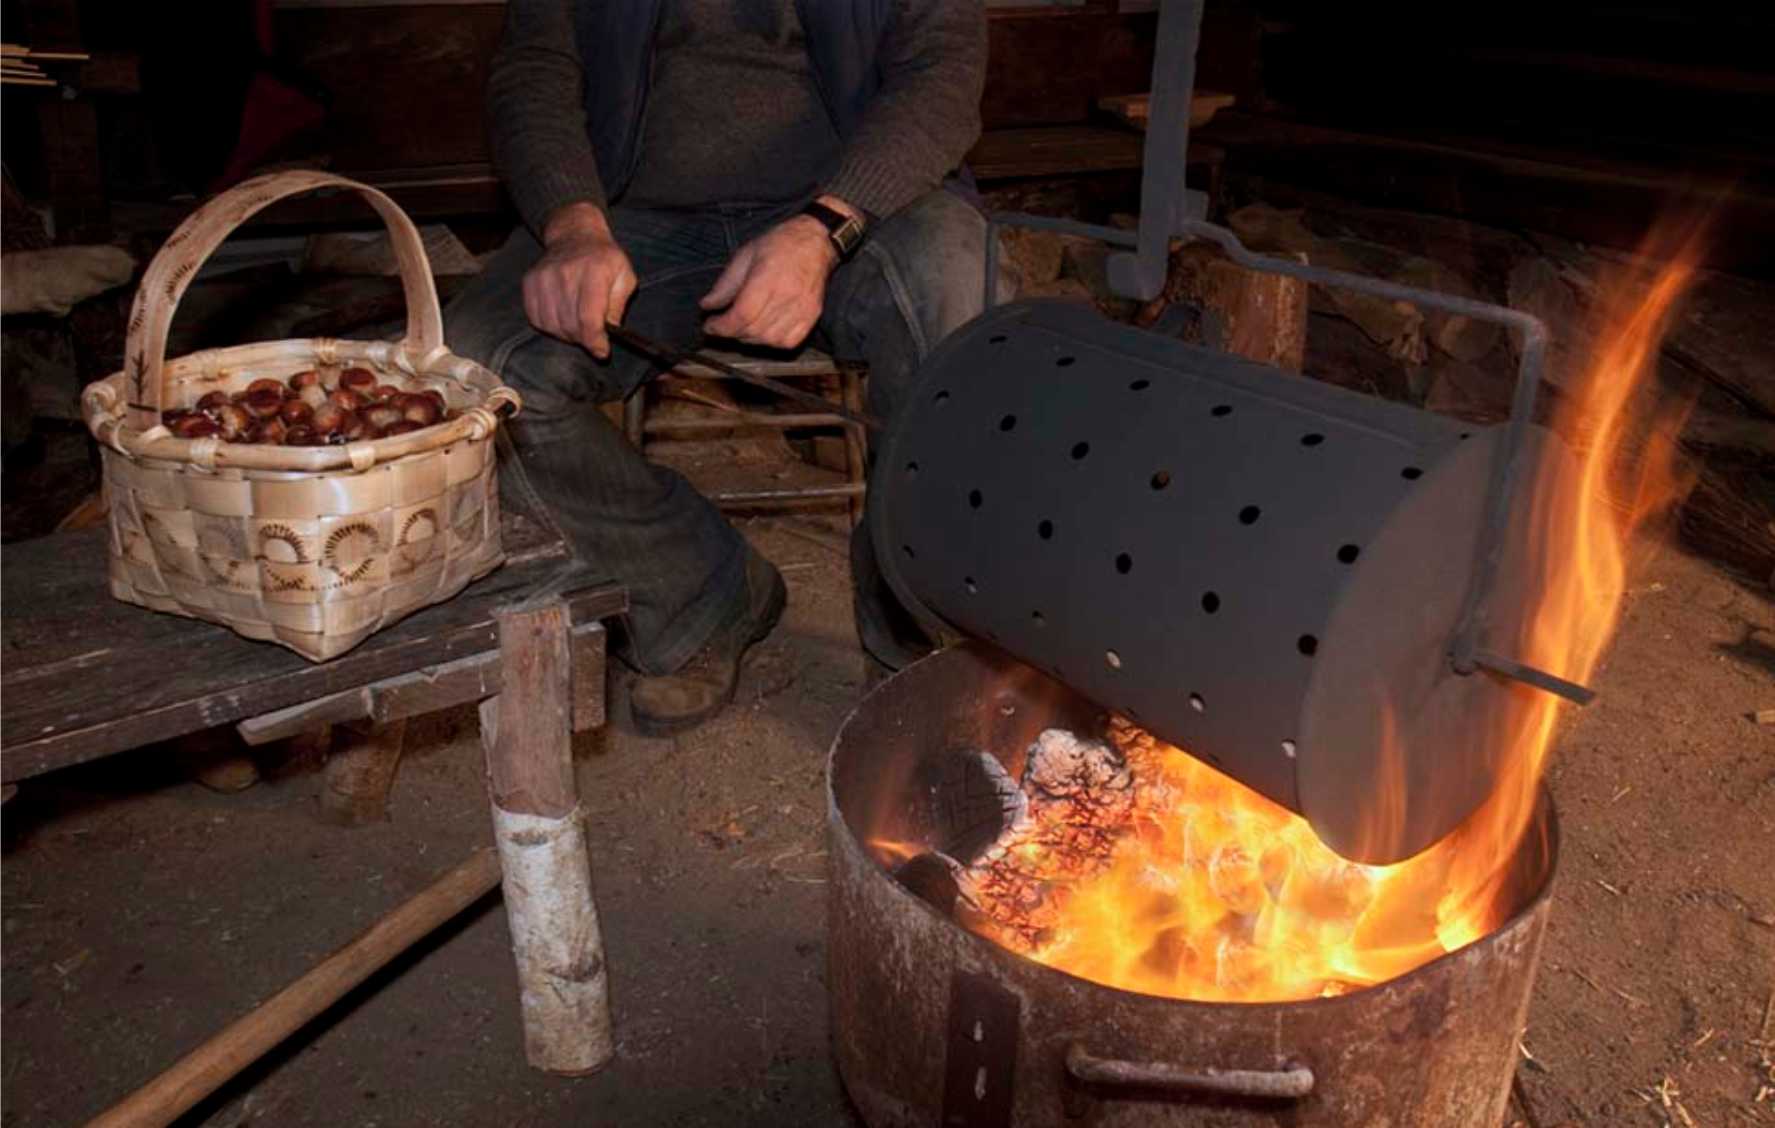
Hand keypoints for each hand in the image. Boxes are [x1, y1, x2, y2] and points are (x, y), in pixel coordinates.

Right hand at [522, 202, 637, 359]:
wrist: (574, 235)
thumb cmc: (604, 259)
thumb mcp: (625, 277)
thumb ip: (619, 305)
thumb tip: (609, 331)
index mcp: (594, 271)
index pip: (588, 317)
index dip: (594, 341)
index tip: (602, 351)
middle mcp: (565, 273)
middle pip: (571, 325)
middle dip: (585, 339)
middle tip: (593, 336)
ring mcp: (544, 278)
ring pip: (552, 326)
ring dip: (567, 334)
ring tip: (579, 325)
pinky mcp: (530, 283)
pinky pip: (536, 319)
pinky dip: (550, 327)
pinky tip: (562, 317)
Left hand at [700, 198, 855, 348]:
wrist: (816, 242)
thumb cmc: (780, 244)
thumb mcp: (745, 255)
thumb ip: (725, 284)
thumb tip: (707, 306)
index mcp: (768, 278)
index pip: (742, 314)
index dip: (722, 326)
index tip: (710, 325)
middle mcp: (787, 296)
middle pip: (753, 330)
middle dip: (731, 333)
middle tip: (722, 326)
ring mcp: (802, 309)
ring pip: (768, 339)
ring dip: (749, 338)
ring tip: (741, 326)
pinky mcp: (812, 316)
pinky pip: (787, 342)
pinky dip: (770, 342)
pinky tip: (763, 330)